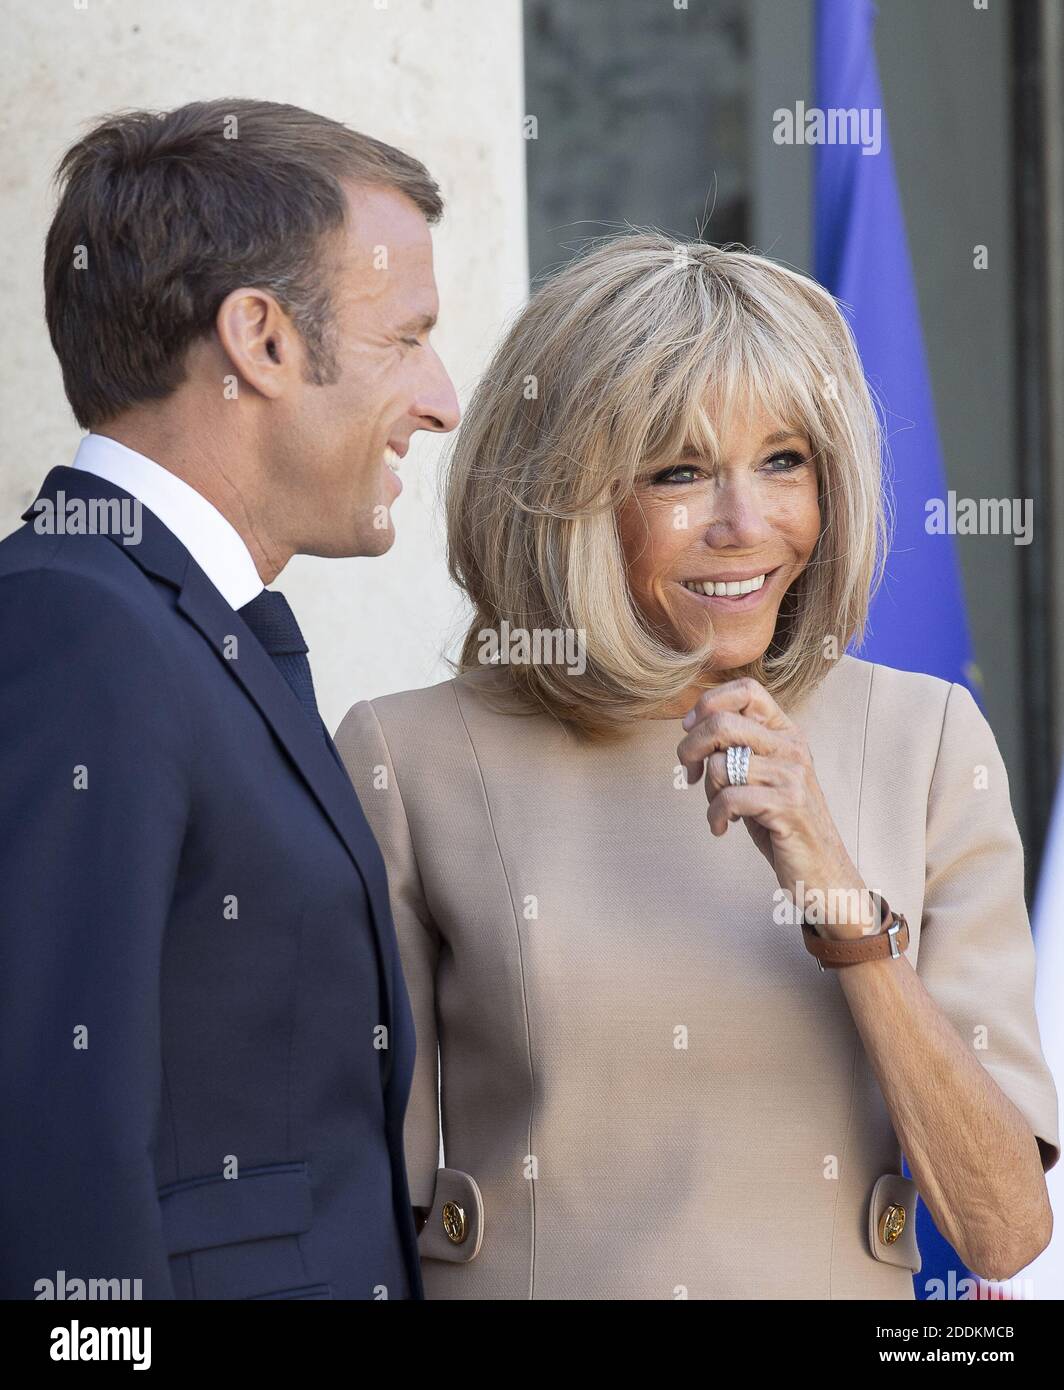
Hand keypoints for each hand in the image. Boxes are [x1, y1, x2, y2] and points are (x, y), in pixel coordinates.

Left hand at [676, 677, 875, 938]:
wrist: (820, 870)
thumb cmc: (780, 822)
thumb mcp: (760, 776)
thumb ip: (736, 748)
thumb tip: (690, 725)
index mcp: (785, 732)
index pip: (746, 689)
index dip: (707, 703)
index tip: (688, 729)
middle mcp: (791, 746)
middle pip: (722, 723)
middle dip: (690, 748)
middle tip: (688, 773)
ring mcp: (792, 774)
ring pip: (720, 764)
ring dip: (708, 791)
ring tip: (721, 809)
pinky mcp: (788, 805)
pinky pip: (730, 798)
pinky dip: (716, 816)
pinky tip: (722, 827)